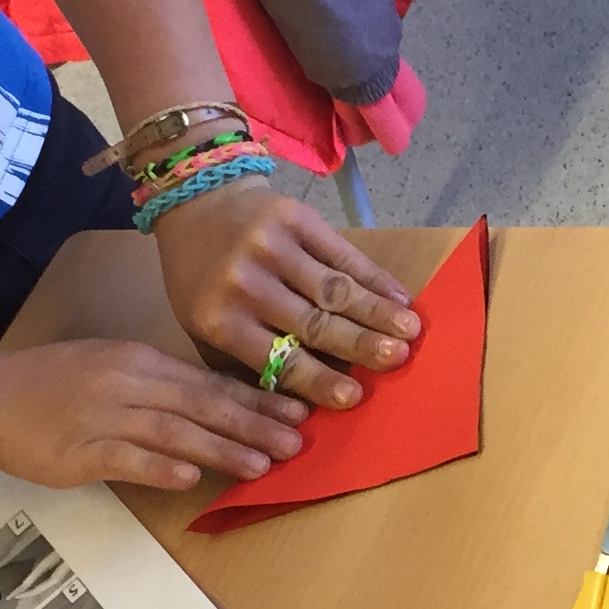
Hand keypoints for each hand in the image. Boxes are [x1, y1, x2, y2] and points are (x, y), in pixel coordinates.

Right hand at [0, 338, 306, 494]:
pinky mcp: (79, 450)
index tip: (296, 412)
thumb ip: (160, 386)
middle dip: (252, 424)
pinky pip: (126, 458)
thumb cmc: (52, 384)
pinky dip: (160, 466)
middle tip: (295, 443)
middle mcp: (126, 382)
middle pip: (200, 404)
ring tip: (261, 464)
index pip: (207, 381)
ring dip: (221, 448)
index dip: (255, 399)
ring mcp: (101, 415)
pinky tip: (191, 476)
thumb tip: (217, 405)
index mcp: (138, 360)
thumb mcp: (111, 368)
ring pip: (173, 431)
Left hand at [149, 180, 421, 410]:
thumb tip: (305, 404)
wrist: (196, 204)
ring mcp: (273, 247)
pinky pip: (343, 253)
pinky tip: (398, 295)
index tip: (354, 396)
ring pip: (336, 289)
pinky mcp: (295, 218)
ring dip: (378, 311)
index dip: (320, 380)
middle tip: (399, 360)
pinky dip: (374, 277)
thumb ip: (247, 362)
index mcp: (221, 321)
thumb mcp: (205, 326)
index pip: (281, 359)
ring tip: (411, 330)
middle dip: (361, 344)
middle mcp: (246, 284)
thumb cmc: (203, 279)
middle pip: (315, 324)